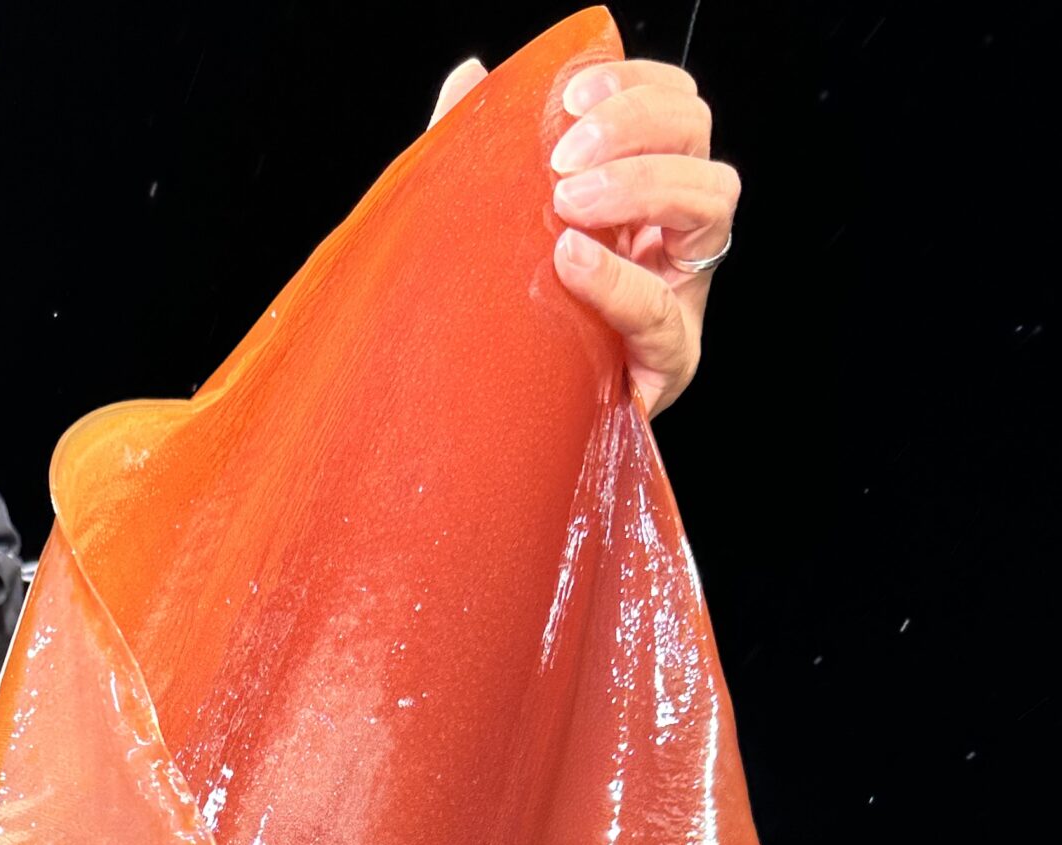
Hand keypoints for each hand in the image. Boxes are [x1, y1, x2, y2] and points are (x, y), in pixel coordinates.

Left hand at [430, 54, 736, 417]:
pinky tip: (573, 260)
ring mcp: (678, 292)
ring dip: (641, 185)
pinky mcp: (667, 361)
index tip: (571, 99)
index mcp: (636, 191)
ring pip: (710, 200)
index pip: (672, 105)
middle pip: (696, 136)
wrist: (489, 430)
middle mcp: (669, 233)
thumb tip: (469, 79)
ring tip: (569, 206)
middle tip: (565, 158)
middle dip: (636, 126)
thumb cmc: (499, 321)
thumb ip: (483, 152)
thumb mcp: (487, 226)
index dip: (636, 86)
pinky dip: (618, 277)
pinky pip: (662, 310)